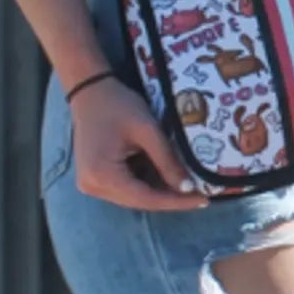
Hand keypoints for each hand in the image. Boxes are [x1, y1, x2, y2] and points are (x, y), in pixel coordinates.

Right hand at [70, 76, 210, 210]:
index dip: (176, 201)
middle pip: (139, 201)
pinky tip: (166, 178)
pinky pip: (125, 189)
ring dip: (160, 193)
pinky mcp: (94, 179)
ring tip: (188, 188)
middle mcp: (93, 186)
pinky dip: (146, 185)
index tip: (203, 200)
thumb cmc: (117, 105)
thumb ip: (167, 161)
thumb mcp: (147, 130)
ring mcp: (91, 184)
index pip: (146, 198)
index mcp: (102, 175)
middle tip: (200, 195)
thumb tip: (188, 189)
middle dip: (170, 198)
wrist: (89, 91)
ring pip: (133, 197)